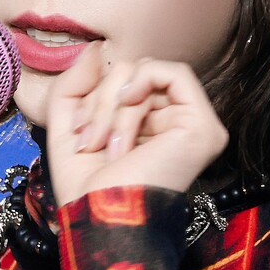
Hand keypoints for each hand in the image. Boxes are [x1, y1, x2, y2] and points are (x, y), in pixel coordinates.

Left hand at [43, 42, 229, 209]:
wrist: (100, 220)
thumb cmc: (85, 190)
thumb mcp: (66, 127)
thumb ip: (74, 85)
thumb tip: (96, 48)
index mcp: (148, 129)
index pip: (122, 84)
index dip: (94, 97)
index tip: (78, 134)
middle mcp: (174, 127)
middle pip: (133, 75)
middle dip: (100, 102)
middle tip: (90, 142)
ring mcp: (193, 127)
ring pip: (146, 74)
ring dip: (113, 104)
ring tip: (106, 144)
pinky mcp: (203, 127)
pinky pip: (174, 73)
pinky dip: (142, 82)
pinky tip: (128, 106)